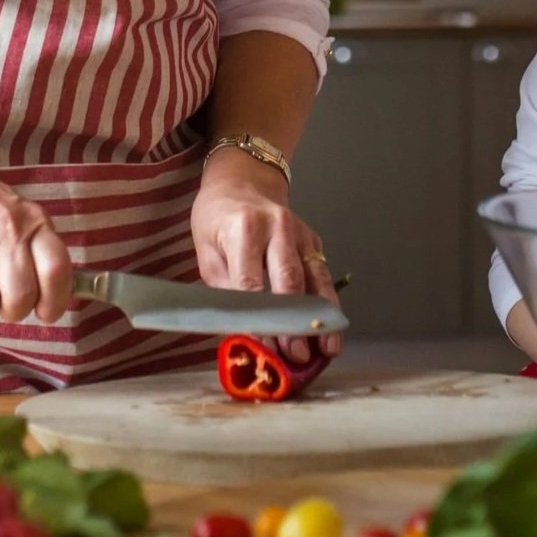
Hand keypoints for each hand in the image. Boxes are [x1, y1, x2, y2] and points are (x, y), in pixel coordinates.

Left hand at [192, 148, 341, 362]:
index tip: (262, 349)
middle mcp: (277, 227)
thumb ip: (222, 290)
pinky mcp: (313, 241)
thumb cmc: (217, 219)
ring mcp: (300, 233)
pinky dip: (328, 305)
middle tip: (294, 356)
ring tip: (325, 349)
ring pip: (315, 280)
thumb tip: (239, 331)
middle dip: (292, 322)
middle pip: (288, 281)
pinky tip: (330, 329)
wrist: (242, 180)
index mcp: (244, 229)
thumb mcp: (206, 250)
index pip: (251, 284)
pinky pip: (323, 276)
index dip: (257, 320)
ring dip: (319, 318)